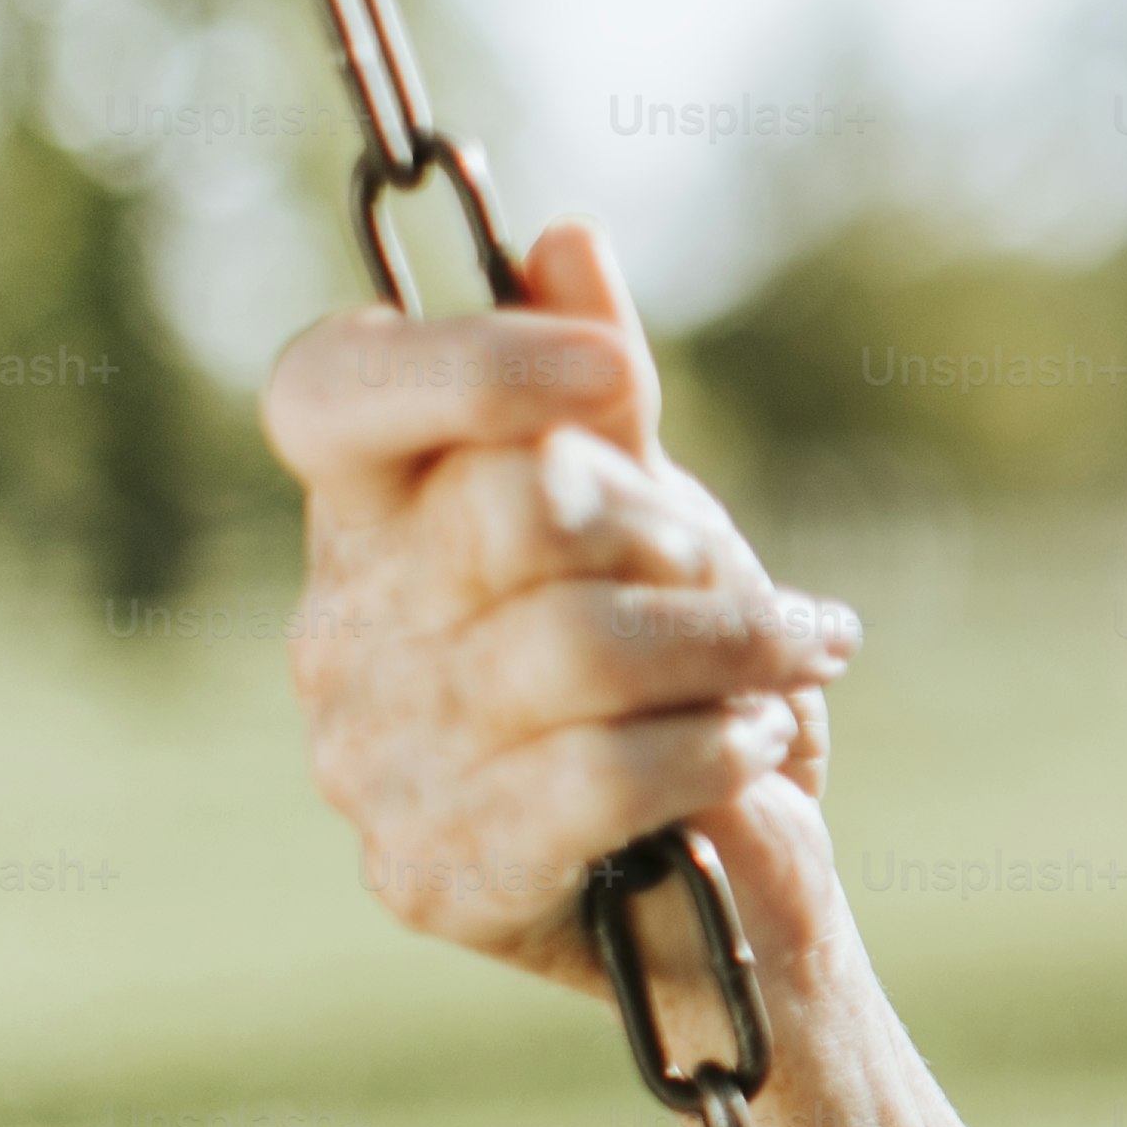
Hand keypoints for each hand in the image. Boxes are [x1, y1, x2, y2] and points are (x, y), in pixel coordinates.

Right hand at [266, 218, 862, 1003]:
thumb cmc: (676, 679)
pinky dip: (712, 749)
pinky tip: (758, 746)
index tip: (613, 376)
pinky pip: (596, 777)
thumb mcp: (655, 518)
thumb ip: (598, 390)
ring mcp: (372, 762)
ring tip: (797, 664)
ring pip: (574, 646)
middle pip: (504, 511)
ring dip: (733, 647)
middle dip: (673, 536)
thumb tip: (563, 242)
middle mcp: (343, 634)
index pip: (329, 394)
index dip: (464, 363)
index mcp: (372, 520)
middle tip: (760, 588)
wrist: (726, 884)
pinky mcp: (435, 877)